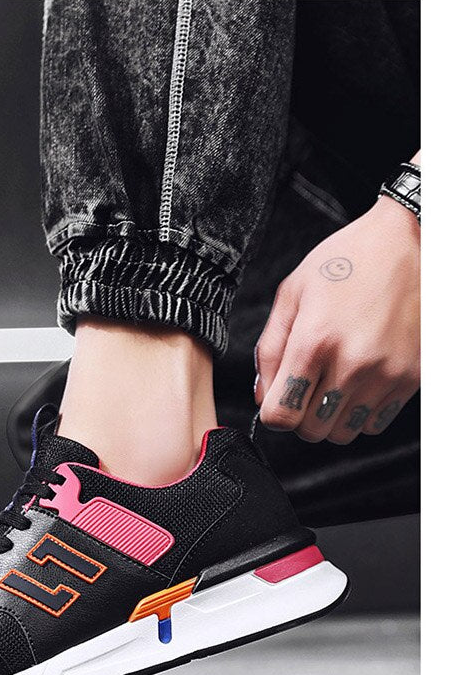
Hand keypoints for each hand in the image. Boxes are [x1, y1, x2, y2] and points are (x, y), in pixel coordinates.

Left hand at [255, 196, 419, 442]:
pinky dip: (360, 413)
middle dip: (300, 416)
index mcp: (315, 341)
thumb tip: (262, 396)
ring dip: (330, 418)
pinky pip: (375, 423)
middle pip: (311, 431)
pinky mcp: (412, 378)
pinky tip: (357, 383)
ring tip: (331, 384)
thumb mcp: (292, 294)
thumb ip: (270, 349)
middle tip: (304, 389)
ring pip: (343, 433)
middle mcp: (353, 363)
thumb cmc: (346, 262)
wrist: (407, 241)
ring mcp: (387, 374)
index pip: (281, 415)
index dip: (273, 412)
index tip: (277, 399)